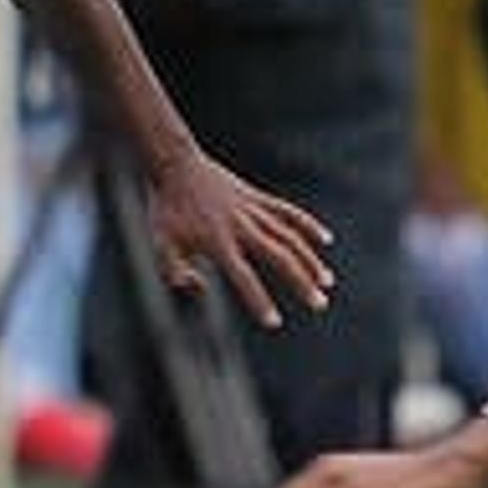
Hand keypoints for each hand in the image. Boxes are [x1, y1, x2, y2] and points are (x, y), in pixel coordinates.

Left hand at [143, 147, 333, 326]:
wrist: (175, 164)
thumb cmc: (166, 209)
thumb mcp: (160, 243)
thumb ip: (175, 271)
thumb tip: (201, 287)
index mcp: (216, 241)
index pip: (243, 277)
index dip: (258, 301)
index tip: (274, 323)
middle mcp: (240, 226)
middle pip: (278, 257)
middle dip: (301, 283)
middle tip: (320, 305)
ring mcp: (252, 210)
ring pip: (289, 236)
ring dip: (310, 260)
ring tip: (327, 282)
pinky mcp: (257, 197)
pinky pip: (288, 212)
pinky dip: (307, 225)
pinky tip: (325, 241)